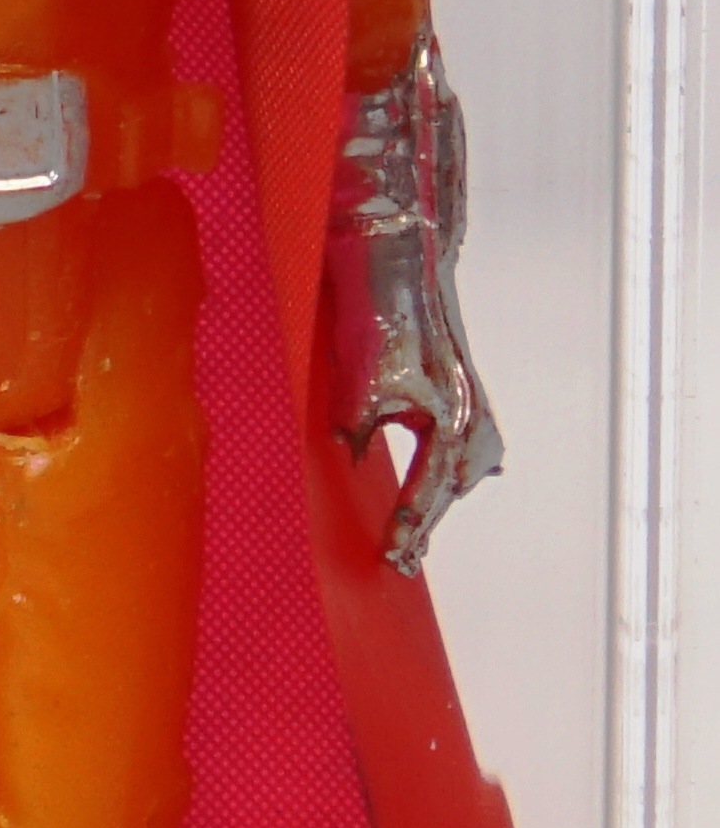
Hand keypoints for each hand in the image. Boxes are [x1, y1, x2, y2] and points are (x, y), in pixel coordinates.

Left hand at [327, 225, 501, 574]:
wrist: (398, 264)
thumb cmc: (378, 319)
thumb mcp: (358, 382)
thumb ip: (359, 430)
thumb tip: (354, 458)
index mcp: (449, 422)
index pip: (426, 494)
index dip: (407, 530)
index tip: (392, 559)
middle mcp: (471, 418)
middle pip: (448, 490)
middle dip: (423, 526)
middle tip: (401, 563)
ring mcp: (472, 405)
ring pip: (461, 470)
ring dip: (438, 500)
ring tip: (414, 535)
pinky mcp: (462, 392)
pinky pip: (466, 447)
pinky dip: (453, 469)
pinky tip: (451, 487)